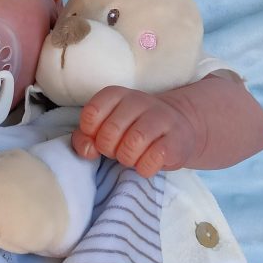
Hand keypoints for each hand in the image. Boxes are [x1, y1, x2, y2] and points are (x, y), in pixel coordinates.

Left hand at [71, 86, 202, 177]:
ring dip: (127, 158)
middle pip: (110, 132)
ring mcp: (161, 117)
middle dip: (109, 149)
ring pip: (133, 144)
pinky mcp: (177, 138)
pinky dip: (145, 168)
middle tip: (117, 150)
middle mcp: (138, 101)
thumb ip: (84, 137)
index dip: (91, 133)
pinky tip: (147, 163)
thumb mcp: (104, 129)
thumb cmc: (131, 131)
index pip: (91, 114)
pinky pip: (154, 158)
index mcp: (116, 95)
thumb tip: (88, 151)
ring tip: (132, 156)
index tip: (100, 137)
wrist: (177, 129)